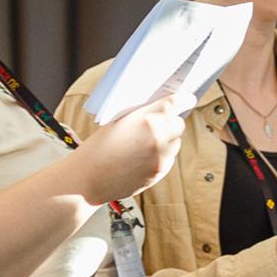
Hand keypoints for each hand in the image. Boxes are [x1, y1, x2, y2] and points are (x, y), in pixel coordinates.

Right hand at [70, 95, 186, 202]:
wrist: (88, 178)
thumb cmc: (98, 147)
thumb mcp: (117, 122)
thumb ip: (141, 115)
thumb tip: (161, 108)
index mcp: (145, 119)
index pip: (173, 103)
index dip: (181, 99)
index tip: (187, 98)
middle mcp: (158, 137)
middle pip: (178, 123)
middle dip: (171, 121)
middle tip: (162, 123)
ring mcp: (161, 156)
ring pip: (176, 142)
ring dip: (168, 139)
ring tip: (147, 143)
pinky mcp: (160, 171)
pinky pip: (169, 158)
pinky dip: (162, 155)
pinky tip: (143, 157)